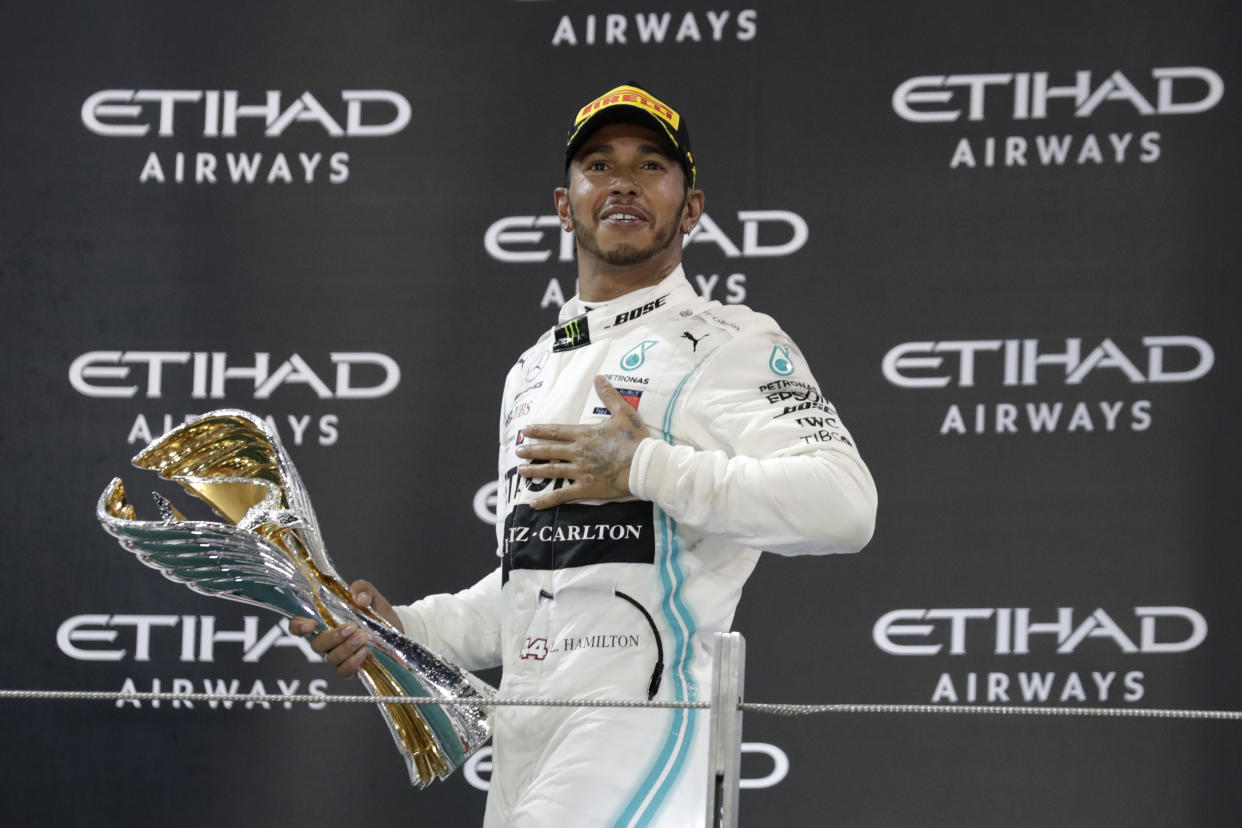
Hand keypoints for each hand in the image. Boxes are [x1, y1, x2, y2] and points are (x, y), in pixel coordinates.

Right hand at [289, 579, 400, 678]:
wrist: (396, 629)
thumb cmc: (377, 612)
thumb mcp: (372, 596)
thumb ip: (363, 589)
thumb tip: (358, 597)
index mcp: (325, 621)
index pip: (299, 626)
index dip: (298, 626)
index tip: (311, 624)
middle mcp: (327, 641)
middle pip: (316, 645)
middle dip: (332, 637)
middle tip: (351, 627)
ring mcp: (337, 656)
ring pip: (330, 658)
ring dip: (346, 648)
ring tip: (364, 637)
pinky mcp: (350, 669)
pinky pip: (343, 671)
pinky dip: (353, 662)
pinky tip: (365, 652)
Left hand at [515, 375, 646, 508]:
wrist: (644, 465)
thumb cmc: (635, 439)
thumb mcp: (623, 413)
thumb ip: (609, 395)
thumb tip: (599, 377)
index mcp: (585, 435)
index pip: (556, 431)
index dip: (539, 430)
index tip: (525, 430)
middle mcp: (578, 452)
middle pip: (549, 450)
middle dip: (532, 450)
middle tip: (518, 451)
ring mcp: (580, 471)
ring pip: (551, 471)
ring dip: (535, 471)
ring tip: (521, 471)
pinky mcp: (586, 488)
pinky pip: (562, 495)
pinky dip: (547, 500)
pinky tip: (534, 503)